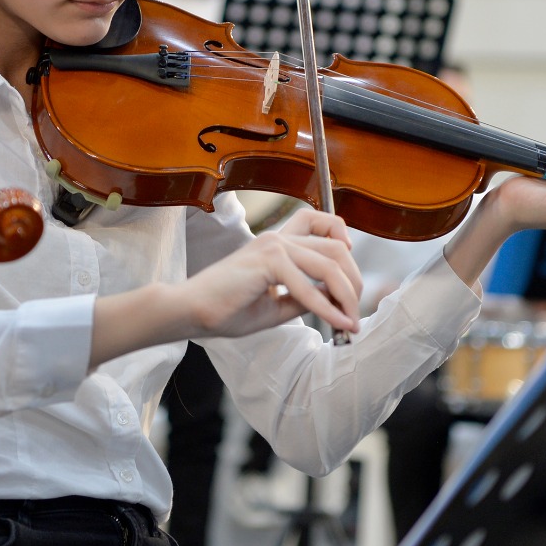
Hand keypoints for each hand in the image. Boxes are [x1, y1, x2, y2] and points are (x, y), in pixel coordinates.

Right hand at [173, 207, 362, 338]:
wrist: (190, 311)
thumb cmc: (226, 309)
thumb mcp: (275, 305)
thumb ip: (303, 299)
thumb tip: (335, 303)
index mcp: (277, 243)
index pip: (319, 222)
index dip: (342, 238)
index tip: (349, 271)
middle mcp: (278, 238)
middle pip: (336, 248)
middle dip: (354, 281)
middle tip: (355, 313)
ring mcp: (273, 246)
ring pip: (330, 264)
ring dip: (347, 296)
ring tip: (350, 323)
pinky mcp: (268, 261)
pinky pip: (309, 286)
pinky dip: (327, 308)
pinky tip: (336, 324)